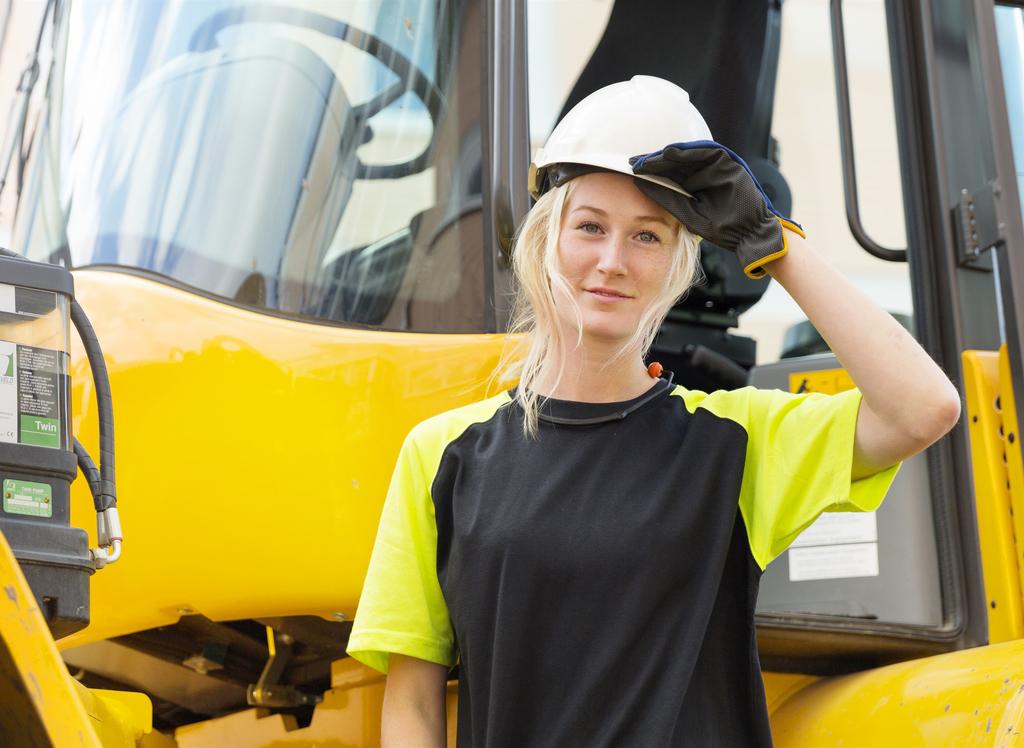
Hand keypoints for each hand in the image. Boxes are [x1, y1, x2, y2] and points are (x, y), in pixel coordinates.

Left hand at [630, 140, 803, 278]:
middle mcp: (704, 173)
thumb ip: (668, 198)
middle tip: (633, 161)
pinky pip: (706, 152)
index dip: (651, 171)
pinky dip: (688, 151)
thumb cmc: (722, 228)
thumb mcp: (688, 214)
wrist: (750, 232)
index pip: (669, 174)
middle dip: (654, 160)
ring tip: (647, 158)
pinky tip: (669, 153)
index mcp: (694, 186)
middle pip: (675, 162)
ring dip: (667, 155)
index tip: (631, 170)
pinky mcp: (728, 162)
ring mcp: (716, 166)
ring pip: (688, 155)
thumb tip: (642, 184)